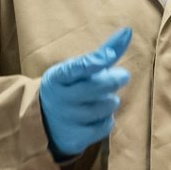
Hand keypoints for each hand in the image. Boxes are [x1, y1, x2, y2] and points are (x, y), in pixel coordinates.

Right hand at [39, 28, 132, 159]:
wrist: (42, 124)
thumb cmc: (67, 88)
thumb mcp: (76, 69)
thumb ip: (102, 52)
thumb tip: (128, 31)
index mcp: (57, 77)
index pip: (76, 67)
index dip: (94, 61)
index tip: (109, 55)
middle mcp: (60, 98)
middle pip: (99, 86)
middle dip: (115, 79)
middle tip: (120, 76)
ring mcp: (68, 119)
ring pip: (108, 106)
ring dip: (110, 101)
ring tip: (98, 100)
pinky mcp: (76, 138)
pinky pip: (106, 125)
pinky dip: (106, 119)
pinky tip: (95, 117)